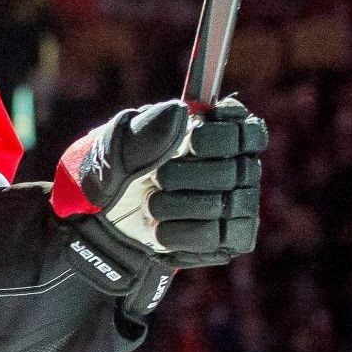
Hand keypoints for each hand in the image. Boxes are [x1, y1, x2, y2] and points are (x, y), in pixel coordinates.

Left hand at [51, 97, 266, 314]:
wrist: (103, 222)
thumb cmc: (116, 173)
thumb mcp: (118, 147)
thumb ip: (148, 128)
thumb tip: (181, 113)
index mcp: (214, 132)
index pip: (248, 129)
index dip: (224, 135)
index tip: (194, 140)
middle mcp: (235, 166)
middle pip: (236, 168)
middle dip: (184, 175)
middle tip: (157, 178)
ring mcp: (237, 203)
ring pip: (223, 204)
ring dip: (175, 205)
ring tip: (151, 204)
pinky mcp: (229, 238)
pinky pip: (215, 235)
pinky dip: (177, 232)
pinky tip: (160, 227)